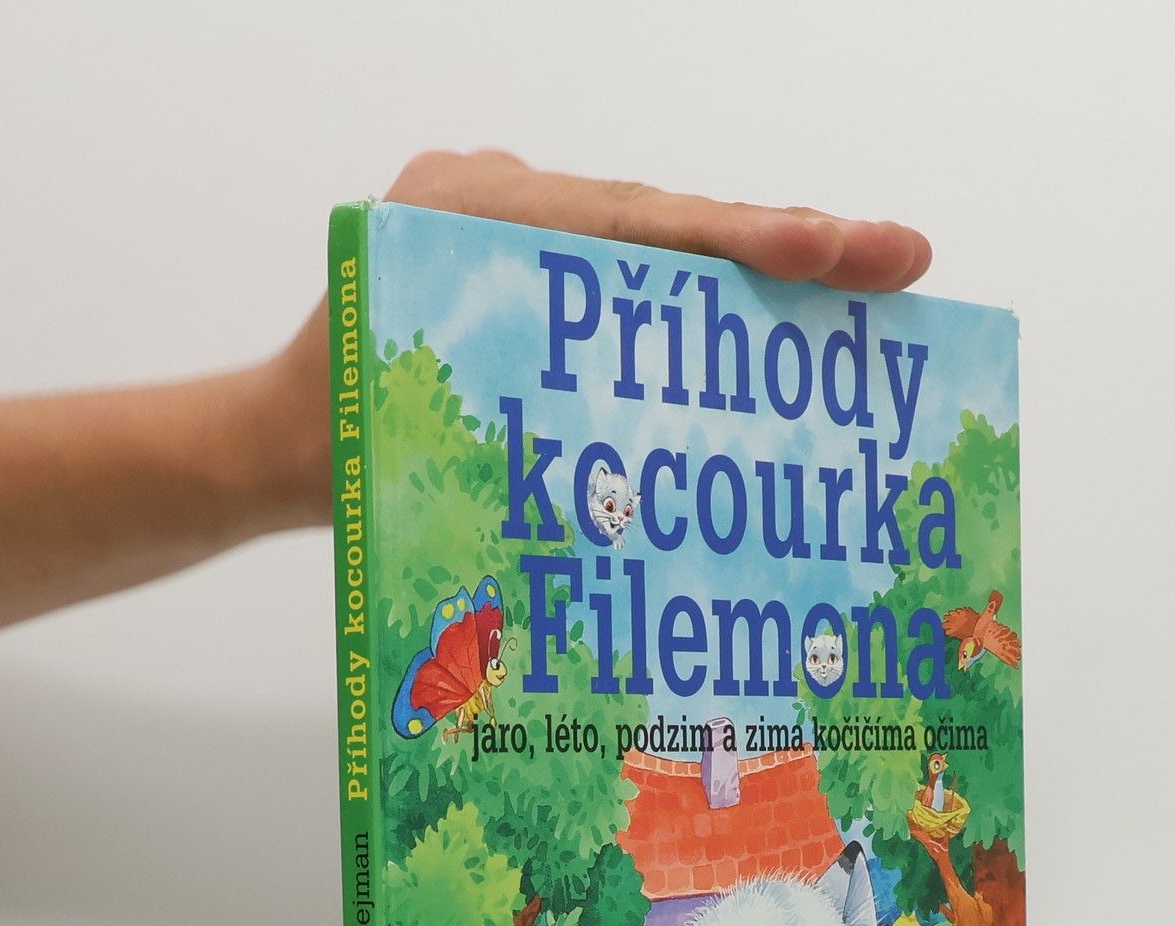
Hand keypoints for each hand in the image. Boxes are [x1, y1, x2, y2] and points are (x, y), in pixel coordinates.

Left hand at [256, 151, 934, 526]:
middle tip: (899, 258)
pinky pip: (633, 276)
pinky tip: (788, 329)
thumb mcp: (428, 452)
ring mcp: (514, 229)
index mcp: (467, 217)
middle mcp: (495, 203)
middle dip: (786, 243)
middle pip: (667, 220)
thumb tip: (654, 473)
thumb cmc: (341, 457)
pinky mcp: (530, 273)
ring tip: (867, 284)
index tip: (827, 250)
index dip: (740, 239)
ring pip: (661, 244)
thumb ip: (526, 432)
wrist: (274, 449)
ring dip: (761, 272)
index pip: (633, 221)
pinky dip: (705, 301)